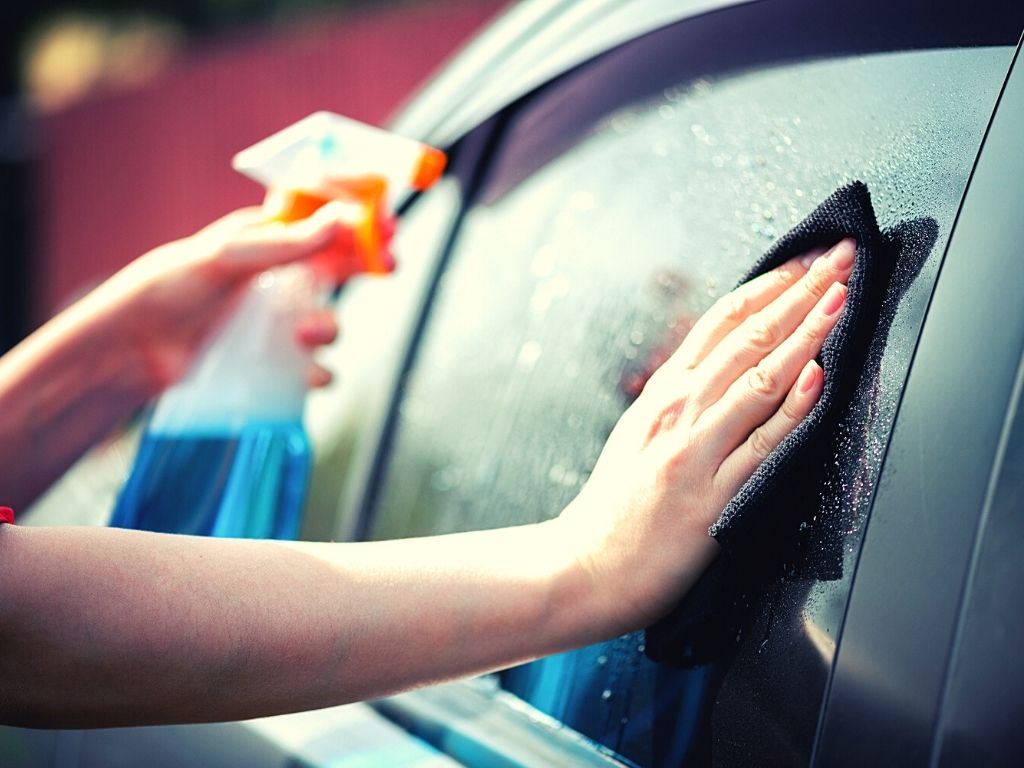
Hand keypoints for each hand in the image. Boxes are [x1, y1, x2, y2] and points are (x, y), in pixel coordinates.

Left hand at [95, 201, 367, 393]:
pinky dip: (320, 372)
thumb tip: (340, 218)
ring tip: (307, 335)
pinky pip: (313, 367)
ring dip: (329, 326)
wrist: (134, 352)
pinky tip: (312, 376)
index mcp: (266, 241)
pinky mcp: (272, 362)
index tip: (388, 224)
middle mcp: (277, 279)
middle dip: (366, 267)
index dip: (359, 223)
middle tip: (387, 265)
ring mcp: (275, 322)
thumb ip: (286, 243)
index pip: (322, 224)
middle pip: (339, 270)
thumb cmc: (169, 289)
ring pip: (329, 320)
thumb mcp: (226, 257)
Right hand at [555, 239, 855, 633]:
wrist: (586, 566)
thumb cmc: (615, 508)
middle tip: (841, 255)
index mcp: (663, 394)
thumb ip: (677, 399)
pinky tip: (820, 377)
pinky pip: (761, 444)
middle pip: (747, 336)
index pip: (721, 322)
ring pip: (758, 377)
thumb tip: (723, 367)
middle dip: (800, 291)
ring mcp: (694, 449)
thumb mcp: (638, 435)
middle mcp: (677, 410)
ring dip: (806, 332)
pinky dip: (792, 408)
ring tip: (842, 296)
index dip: (769, 285)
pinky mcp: (711, 495)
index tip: (807, 260)